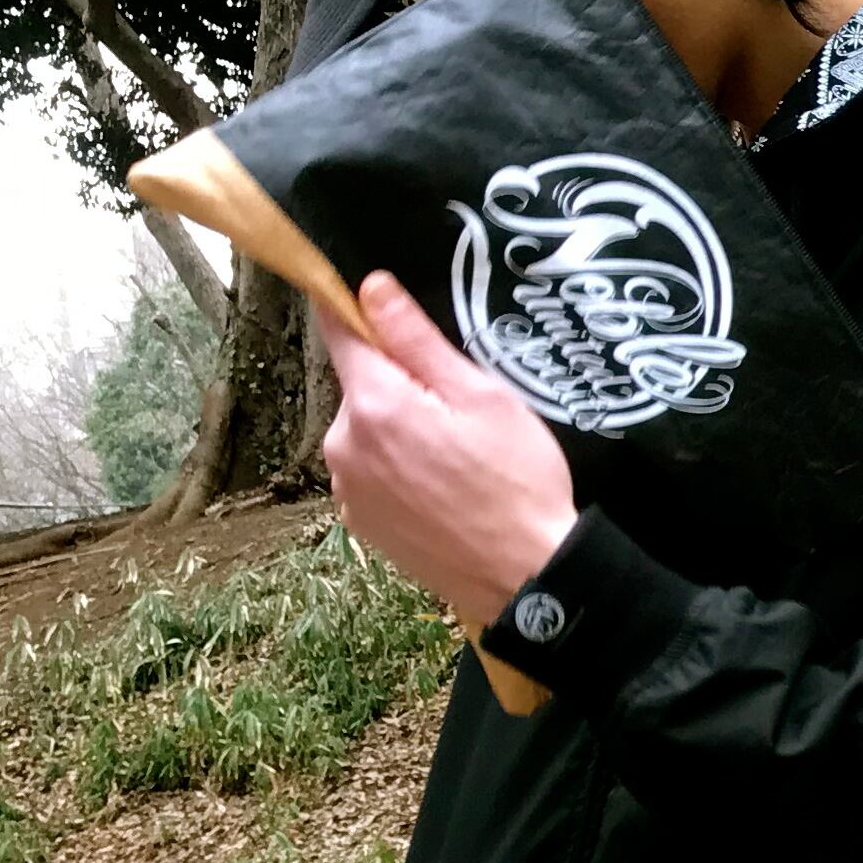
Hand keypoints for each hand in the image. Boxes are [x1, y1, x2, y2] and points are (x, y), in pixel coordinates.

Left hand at [317, 272, 578, 627]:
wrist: (523, 576)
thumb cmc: (515, 481)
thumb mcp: (482, 397)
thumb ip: (418, 340)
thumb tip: (370, 287)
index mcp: (374, 404)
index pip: (339, 330)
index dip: (356, 308)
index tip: (374, 297)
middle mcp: (343, 444)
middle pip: (362, 386)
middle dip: (402, 384)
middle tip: (462, 407)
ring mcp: (347, 487)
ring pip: (367, 431)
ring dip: (400, 429)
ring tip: (458, 455)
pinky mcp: (360, 521)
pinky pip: (372, 472)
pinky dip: (399, 468)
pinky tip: (443, 487)